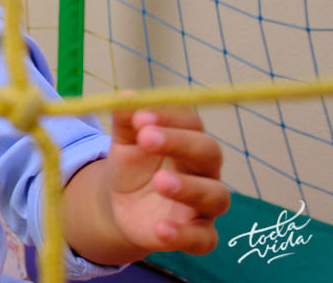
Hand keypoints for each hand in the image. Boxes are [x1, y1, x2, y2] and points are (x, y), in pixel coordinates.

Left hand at [106, 106, 228, 254]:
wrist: (121, 205)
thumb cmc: (131, 165)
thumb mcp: (123, 141)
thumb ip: (125, 120)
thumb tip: (125, 96)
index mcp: (188, 141)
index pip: (191, 123)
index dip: (169, 118)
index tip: (140, 117)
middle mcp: (204, 170)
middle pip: (208, 152)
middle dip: (180, 143)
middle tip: (147, 138)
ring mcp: (205, 204)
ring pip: (215, 195)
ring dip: (189, 188)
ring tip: (160, 182)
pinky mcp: (199, 235)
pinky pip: (203, 239)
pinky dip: (185, 235)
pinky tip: (161, 229)